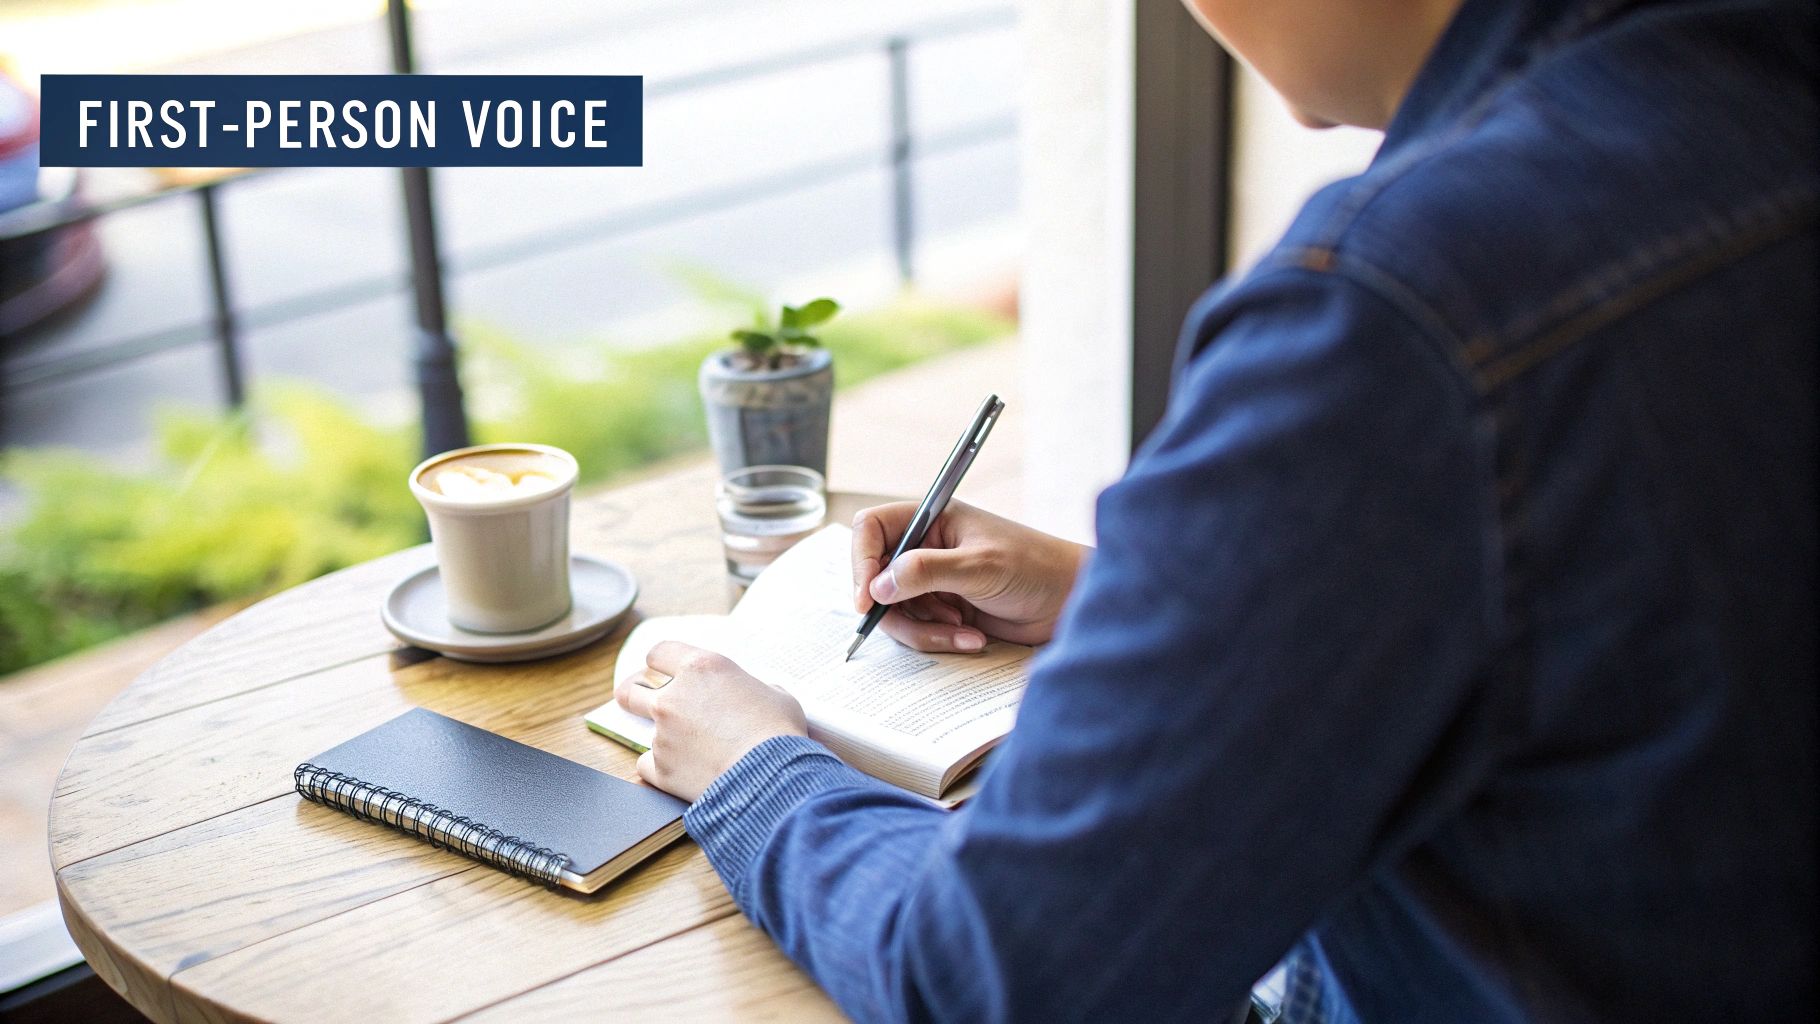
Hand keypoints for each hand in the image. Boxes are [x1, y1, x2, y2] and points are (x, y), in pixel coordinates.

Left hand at [617, 641, 807, 801]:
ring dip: (667, 740)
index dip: (660, 662)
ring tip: (697, 753)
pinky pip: (649, 767)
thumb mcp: (777, 696)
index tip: (663, 671)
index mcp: (701, 669)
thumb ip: (753, 690)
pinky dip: (664, 770)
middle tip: (640, 701)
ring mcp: (663, 735)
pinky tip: (687, 774)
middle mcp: (674, 698)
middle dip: (633, 695)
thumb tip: (753, 696)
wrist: (771, 778)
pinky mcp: (661, 769)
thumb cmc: (778, 734)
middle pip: (631, 690)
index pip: (659, 653)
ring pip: (648, 734)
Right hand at [851, 500, 1089, 652]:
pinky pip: (919, 630)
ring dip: (924, 630)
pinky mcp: (944, 610)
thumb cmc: (1035, 568)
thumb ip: (926, 571)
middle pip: (875, 578)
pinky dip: (939, 639)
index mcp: (931, 519)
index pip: (871, 530)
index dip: (862, 563)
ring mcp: (933, 581)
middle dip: (897, 609)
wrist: (1071, 601)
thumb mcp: (979, 566)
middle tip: (931, 624)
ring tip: (963, 630)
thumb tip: (878, 586)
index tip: (867, 600)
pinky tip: (972, 637)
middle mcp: (926, 547)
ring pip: (895, 611)